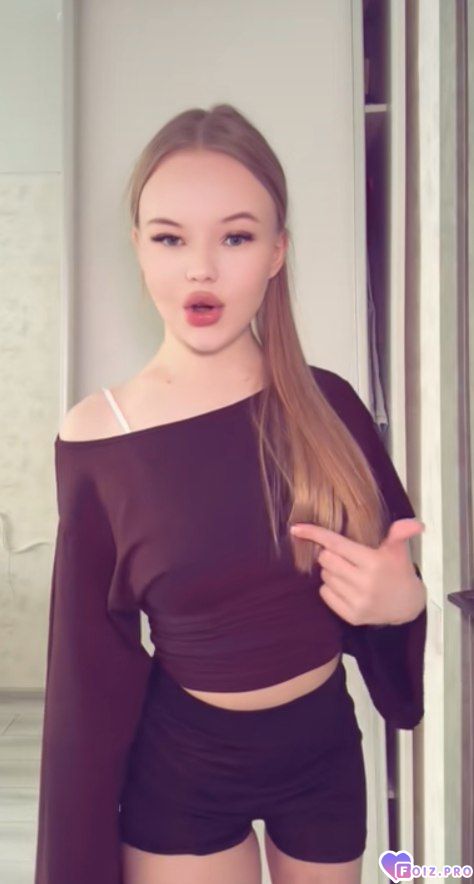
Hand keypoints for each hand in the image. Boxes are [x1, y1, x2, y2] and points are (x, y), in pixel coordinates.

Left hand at [290, 518, 426, 625]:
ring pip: (325, 577)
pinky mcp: (351, 616)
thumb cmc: (399, 572)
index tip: (296, 528)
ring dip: (331, 572)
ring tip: (349, 572)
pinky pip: (325, 594)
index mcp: (373, 563)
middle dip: (329, 554)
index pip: (336, 544)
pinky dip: (330, 588)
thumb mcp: (399, 551)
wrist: (407, 606)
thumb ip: (400, 533)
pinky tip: (346, 587)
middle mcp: (364, 583)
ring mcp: (357, 601)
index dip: (315, 534)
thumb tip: (417, 524)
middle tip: (344, 557)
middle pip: (326, 560)